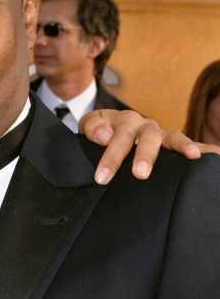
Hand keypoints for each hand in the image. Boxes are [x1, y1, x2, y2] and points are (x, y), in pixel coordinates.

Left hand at [80, 109, 218, 184]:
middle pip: (148, 137)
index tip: (102, 177)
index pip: (118, 137)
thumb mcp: (90, 126)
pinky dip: (205, 149)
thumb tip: (104, 135)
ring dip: (183, 146)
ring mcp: (162, 135)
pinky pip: (192, 145)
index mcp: (125, 120)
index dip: (111, 157)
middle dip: (145, 155)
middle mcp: (146, 126)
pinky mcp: (173, 145)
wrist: (107, 130)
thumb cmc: (99, 132)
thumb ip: (92, 127)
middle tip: (140, 174)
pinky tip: (216, 155)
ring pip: (174, 137)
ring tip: (193, 156)